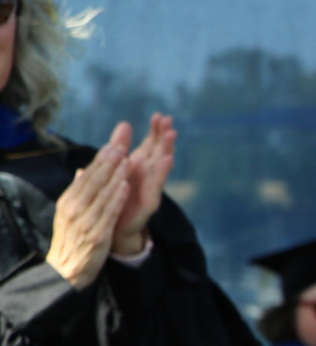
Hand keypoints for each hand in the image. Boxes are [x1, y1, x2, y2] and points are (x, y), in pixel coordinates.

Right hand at [42, 131, 131, 289]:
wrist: (66, 270)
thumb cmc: (72, 240)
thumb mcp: (70, 214)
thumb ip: (78, 192)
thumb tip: (81, 171)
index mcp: (69, 201)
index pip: (86, 176)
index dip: (100, 160)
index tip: (113, 144)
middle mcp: (75, 208)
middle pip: (93, 181)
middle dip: (108, 162)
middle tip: (121, 144)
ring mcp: (85, 221)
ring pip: (102, 194)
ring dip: (115, 175)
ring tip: (127, 159)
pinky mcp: (96, 234)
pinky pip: (108, 212)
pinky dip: (116, 198)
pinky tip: (126, 185)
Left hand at [111, 114, 176, 257]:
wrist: (113, 229)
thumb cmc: (114, 201)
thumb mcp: (113, 174)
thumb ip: (116, 155)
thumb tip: (114, 140)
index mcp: (138, 167)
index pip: (150, 144)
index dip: (155, 131)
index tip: (159, 115)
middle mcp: (147, 175)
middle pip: (158, 150)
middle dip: (163, 135)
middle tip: (168, 119)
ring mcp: (150, 187)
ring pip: (161, 164)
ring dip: (167, 148)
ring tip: (171, 133)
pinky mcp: (150, 200)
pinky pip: (157, 183)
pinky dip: (162, 171)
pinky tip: (168, 158)